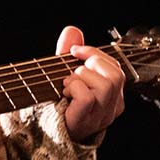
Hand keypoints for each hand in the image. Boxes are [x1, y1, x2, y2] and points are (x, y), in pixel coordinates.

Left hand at [56, 26, 125, 142]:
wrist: (44, 130)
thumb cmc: (59, 102)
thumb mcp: (66, 73)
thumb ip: (71, 53)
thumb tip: (73, 30)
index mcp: (113, 96)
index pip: (116, 67)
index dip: (95, 54)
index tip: (75, 52)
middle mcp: (112, 107)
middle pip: (116, 74)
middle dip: (90, 64)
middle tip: (71, 72)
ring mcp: (102, 116)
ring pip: (106, 84)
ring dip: (81, 77)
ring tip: (67, 84)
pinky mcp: (87, 120)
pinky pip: (87, 95)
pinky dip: (74, 88)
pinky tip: (65, 93)